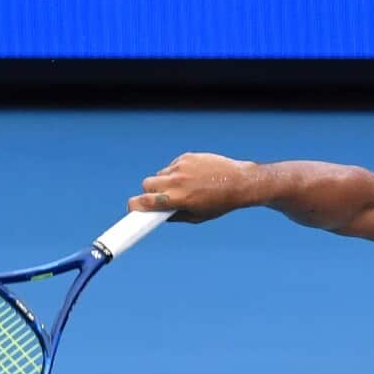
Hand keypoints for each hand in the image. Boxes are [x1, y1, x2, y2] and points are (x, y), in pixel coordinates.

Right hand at [128, 152, 254, 223]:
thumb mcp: (197, 216)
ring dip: (164, 181)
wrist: (240, 182)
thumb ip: (175, 216)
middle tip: (160, 197)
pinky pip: (172, 166)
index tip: (133, 209)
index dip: (135, 206)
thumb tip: (158, 215)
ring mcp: (181, 167)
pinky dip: (176, 172)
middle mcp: (177, 181)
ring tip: (183, 187)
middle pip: (146, 184)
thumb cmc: (220, 203)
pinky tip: (192, 177)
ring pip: (160, 174)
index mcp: (178, 199)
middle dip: (149, 192)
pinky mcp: (187, 157)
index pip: (144, 201)